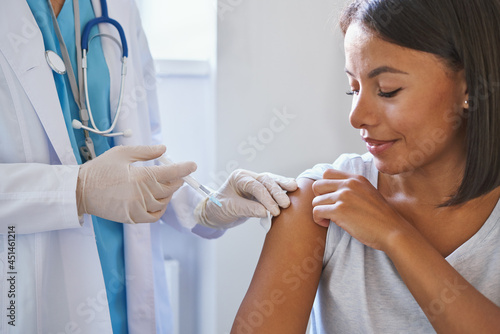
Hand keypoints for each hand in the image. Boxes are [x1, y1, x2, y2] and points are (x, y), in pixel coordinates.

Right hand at [77, 145, 195, 223]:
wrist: (80, 191)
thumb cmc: (100, 169)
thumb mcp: (122, 154)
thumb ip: (145, 152)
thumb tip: (164, 149)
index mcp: (141, 177)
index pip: (170, 173)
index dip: (184, 169)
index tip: (193, 165)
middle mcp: (142, 194)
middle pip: (170, 188)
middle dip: (177, 180)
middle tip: (177, 174)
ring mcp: (138, 208)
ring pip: (164, 202)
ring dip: (169, 193)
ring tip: (165, 185)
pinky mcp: (132, 218)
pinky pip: (155, 216)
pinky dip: (161, 209)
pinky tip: (158, 200)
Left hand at [195, 169, 297, 227]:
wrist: (215, 213)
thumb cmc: (219, 208)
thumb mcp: (230, 208)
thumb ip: (248, 209)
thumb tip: (265, 212)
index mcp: (239, 178)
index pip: (256, 186)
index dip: (266, 198)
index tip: (274, 211)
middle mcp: (249, 177)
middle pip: (266, 180)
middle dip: (277, 191)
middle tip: (286, 204)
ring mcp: (256, 182)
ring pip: (272, 181)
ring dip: (283, 186)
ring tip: (295, 189)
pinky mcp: (261, 191)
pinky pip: (274, 188)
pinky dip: (283, 190)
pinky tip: (293, 191)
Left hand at [312, 169, 407, 250]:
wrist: (392, 230)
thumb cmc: (380, 217)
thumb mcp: (369, 193)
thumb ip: (353, 188)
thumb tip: (333, 191)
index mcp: (356, 179)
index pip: (327, 173)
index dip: (324, 187)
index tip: (330, 199)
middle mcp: (348, 184)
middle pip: (317, 186)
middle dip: (319, 198)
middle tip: (327, 209)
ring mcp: (343, 196)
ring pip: (316, 201)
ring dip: (320, 211)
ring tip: (329, 219)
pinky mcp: (339, 210)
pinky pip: (316, 212)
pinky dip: (318, 219)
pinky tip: (327, 224)